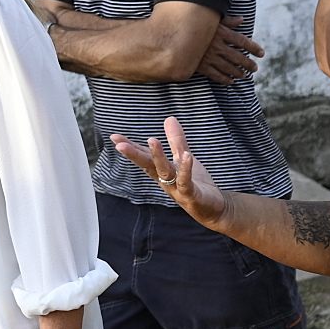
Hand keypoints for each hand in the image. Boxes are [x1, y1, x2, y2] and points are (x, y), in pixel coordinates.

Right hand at [110, 114, 230, 231]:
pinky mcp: (191, 195)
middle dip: (134, 154)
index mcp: (162, 171)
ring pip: (165, 172)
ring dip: (158, 157)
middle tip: (120, 145)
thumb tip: (169, 118)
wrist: (214, 209)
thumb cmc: (196, 184)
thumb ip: (176, 141)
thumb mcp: (183, 159)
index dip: (130, 147)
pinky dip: (186, 169)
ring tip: (152, 140)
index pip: (144, 157)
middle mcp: (166, 180)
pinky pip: (186, 181)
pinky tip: (186, 156)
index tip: (115, 137)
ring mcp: (177, 188)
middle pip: (148, 165)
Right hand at [196, 19, 262, 85]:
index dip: (254, 48)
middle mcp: (217, 46)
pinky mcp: (200, 66)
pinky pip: (215, 75)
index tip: (262, 53)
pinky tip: (231, 81)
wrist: (173, 36)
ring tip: (244, 75)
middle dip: (248, 64)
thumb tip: (241, 19)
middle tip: (254, 68)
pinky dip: (224, 79)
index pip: (242, 41)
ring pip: (228, 68)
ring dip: (238, 73)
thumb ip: (227, 21)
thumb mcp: (211, 19)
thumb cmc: (194, 24)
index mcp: (221, 33)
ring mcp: (209, 57)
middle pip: (238, 57)